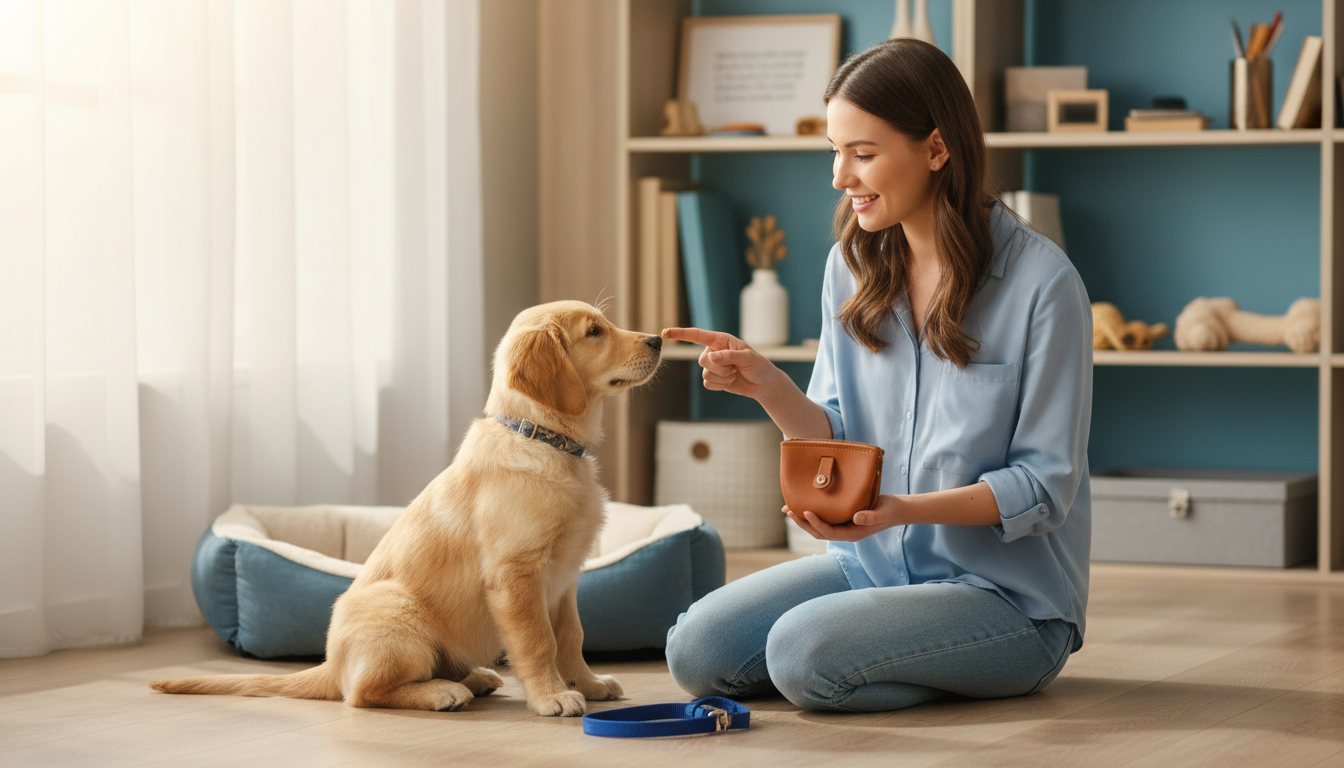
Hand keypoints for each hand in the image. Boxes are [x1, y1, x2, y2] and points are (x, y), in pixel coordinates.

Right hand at [663, 327, 780, 399]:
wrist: (763, 384)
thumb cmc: (759, 366)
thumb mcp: (748, 358)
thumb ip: (729, 356)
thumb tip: (711, 357)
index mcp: (721, 340)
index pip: (697, 335)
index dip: (681, 333)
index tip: (666, 332)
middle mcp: (713, 351)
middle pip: (702, 359)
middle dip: (719, 367)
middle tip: (735, 368)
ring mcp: (713, 366)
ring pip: (705, 373)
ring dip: (722, 377)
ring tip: (735, 374)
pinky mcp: (714, 380)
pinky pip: (708, 384)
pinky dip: (720, 386)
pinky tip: (730, 382)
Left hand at [784, 494, 905, 542]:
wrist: (896, 509)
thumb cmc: (890, 510)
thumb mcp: (882, 512)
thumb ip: (870, 517)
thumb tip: (855, 518)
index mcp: (852, 534)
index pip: (829, 532)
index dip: (816, 523)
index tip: (805, 511)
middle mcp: (845, 532)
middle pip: (818, 532)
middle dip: (802, 523)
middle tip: (788, 510)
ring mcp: (843, 526)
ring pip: (818, 526)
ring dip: (803, 519)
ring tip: (788, 508)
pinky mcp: (842, 518)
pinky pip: (824, 518)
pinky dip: (812, 513)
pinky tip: (804, 504)